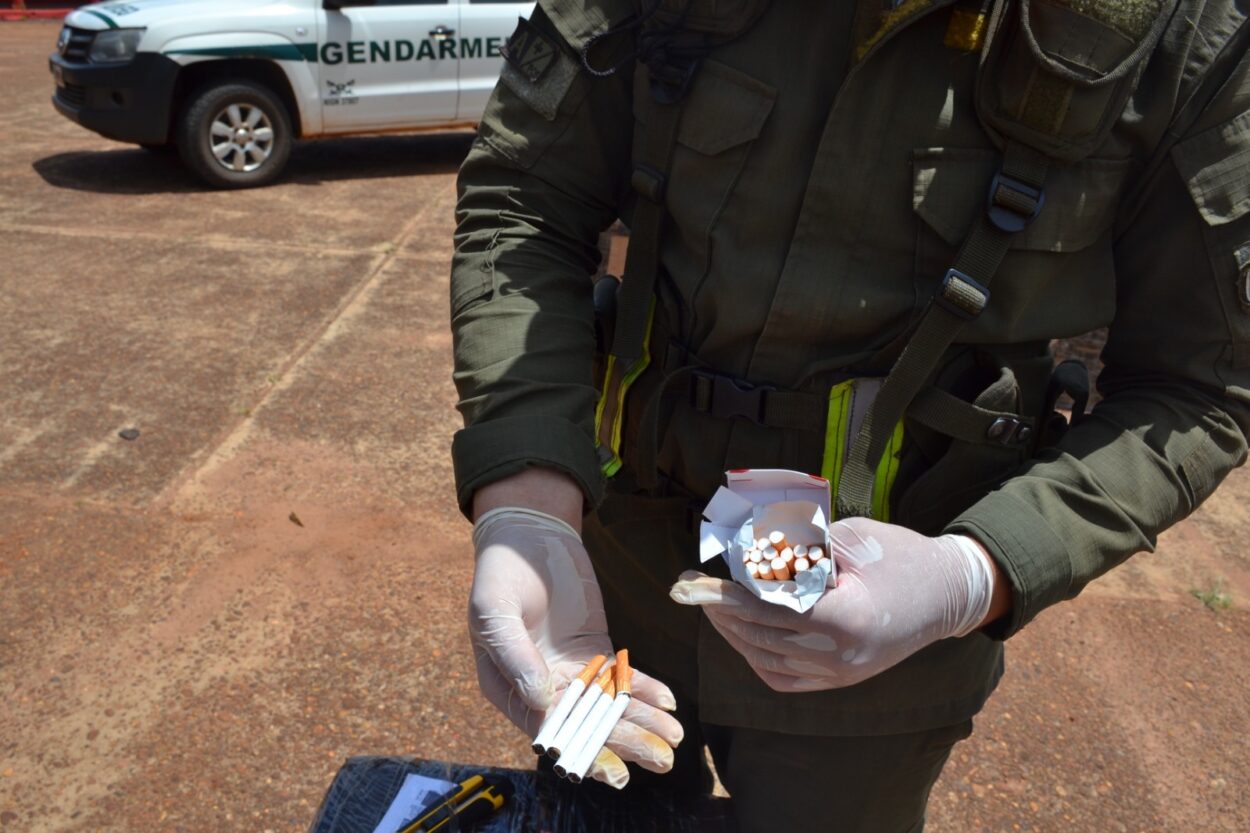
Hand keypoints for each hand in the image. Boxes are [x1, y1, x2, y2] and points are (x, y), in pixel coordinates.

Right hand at [469, 505, 683, 787]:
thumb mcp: (495, 610)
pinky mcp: (593, 650)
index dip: (581, 752)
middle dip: (625, 742)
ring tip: (674, 737)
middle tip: (662, 759)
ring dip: (641, 721)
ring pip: (607, 704)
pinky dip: (644, 688)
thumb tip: (541, 699)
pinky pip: (619, 676)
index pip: (547, 730)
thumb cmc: (500, 574)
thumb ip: (515, 655)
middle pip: (585, 723)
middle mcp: (538, 688)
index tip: (614, 771)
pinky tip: (668, 701)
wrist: (527, 536)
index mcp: (506, 688)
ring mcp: (569, 670)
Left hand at [669, 517, 995, 690]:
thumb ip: (798, 547)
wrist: (948, 594)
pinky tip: (740, 634)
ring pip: (767, 660)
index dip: (726, 596)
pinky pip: (785, 678)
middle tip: (690, 589)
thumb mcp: (849, 538)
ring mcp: (840, 675)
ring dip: (733, 634)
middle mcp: (839, 656)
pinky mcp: (842, 680)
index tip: (694, 583)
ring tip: (712, 606)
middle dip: (720, 612)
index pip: (768, 610)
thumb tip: (746, 551)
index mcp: (843, 619)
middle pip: (761, 637)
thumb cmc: (901, 555)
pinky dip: (756, 658)